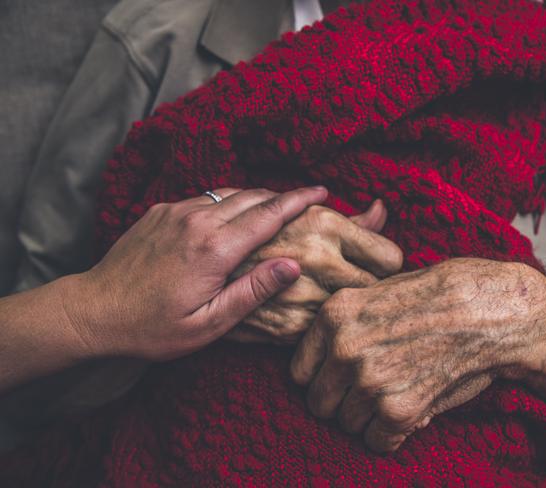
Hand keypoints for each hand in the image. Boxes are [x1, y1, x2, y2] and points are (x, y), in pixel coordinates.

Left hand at [62, 186, 327, 360]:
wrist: (94, 310)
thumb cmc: (152, 326)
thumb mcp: (208, 323)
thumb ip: (252, 292)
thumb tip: (292, 265)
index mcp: (215, 248)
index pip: (269, 214)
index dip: (299, 199)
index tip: (322, 191)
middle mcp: (197, 219)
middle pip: (252, 196)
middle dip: (282, 196)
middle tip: (304, 201)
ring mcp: (176, 211)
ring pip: (228, 193)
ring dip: (255, 198)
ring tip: (273, 209)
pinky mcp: (160, 210)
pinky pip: (204, 198)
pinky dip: (226, 202)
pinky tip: (230, 218)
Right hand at [226, 201, 403, 343]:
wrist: (204, 270)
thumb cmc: (263, 238)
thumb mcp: (304, 219)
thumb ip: (350, 221)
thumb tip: (382, 209)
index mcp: (325, 225)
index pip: (391, 258)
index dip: (383, 263)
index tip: (372, 265)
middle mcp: (318, 259)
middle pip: (378, 288)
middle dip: (370, 286)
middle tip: (355, 282)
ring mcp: (304, 296)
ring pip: (355, 313)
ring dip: (348, 307)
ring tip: (329, 294)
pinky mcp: (290, 327)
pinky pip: (327, 330)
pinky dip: (323, 324)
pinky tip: (308, 310)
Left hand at [291, 258, 545, 451]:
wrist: (489, 309)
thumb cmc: (438, 297)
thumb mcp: (379, 292)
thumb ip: (346, 324)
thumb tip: (326, 364)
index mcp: (334, 315)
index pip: (298, 372)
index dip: (320, 379)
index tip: (340, 379)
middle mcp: (343, 348)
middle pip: (318, 403)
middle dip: (341, 402)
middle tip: (370, 392)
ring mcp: (369, 380)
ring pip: (346, 424)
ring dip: (368, 417)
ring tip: (396, 394)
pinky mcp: (398, 409)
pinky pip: (378, 441)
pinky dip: (393, 433)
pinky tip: (412, 408)